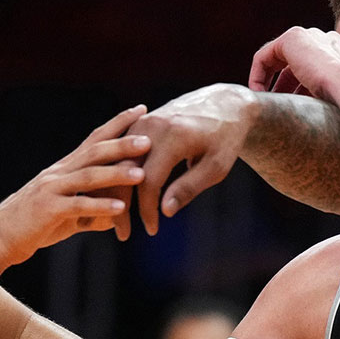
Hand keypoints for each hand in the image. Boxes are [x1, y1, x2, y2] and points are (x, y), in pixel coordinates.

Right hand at [0, 105, 149, 266]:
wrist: (0, 237)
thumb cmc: (37, 223)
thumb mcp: (71, 213)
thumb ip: (95, 211)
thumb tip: (119, 214)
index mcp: (67, 168)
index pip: (95, 138)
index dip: (118, 123)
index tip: (141, 109)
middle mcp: (59, 172)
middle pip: (94, 152)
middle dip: (122, 145)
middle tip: (148, 139)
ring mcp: (52, 188)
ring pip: (88, 177)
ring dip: (116, 175)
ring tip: (141, 175)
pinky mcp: (47, 209)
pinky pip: (78, 206)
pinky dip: (100, 207)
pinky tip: (120, 209)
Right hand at [125, 84, 256, 235]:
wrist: (225, 104)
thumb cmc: (225, 138)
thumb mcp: (216, 165)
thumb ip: (189, 187)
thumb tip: (164, 211)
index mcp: (172, 137)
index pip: (149, 181)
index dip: (148, 209)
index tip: (152, 230)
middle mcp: (151, 127)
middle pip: (125, 172)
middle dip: (122, 206)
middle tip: (123, 234)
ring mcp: (142, 123)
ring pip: (118, 163)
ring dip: (114, 192)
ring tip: (118, 220)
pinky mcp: (139, 123)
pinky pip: (122, 153)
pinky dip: (118, 176)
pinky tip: (118, 197)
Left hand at [247, 26, 339, 100]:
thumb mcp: (336, 98)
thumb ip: (323, 96)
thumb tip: (312, 115)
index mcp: (337, 53)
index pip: (309, 67)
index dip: (296, 88)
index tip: (291, 107)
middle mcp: (323, 40)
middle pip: (292, 62)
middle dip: (282, 85)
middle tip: (277, 105)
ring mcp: (309, 36)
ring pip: (277, 57)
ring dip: (269, 81)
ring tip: (268, 103)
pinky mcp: (293, 38)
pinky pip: (265, 55)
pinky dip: (258, 74)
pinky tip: (259, 94)